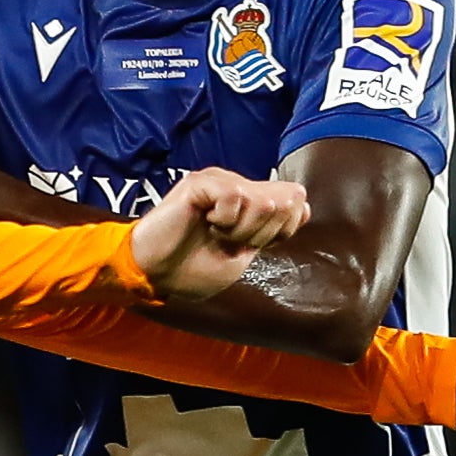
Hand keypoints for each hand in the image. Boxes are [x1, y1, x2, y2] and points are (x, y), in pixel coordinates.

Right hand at [130, 168, 311, 296]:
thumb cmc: (191, 269)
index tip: (253, 246)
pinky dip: (225, 219)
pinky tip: (206, 222)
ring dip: (240, 229)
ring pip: (262, 199)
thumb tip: (300, 201)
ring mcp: (221, 181)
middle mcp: (240, 186)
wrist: (155, 274)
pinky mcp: (202, 182)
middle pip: (286, 201)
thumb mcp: (243, 255)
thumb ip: (272, 231)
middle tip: (230, 240)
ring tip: (215, 232)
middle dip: (262, 232)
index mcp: (252, 204)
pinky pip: (236, 196)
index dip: (284, 230)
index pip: (298, 203)